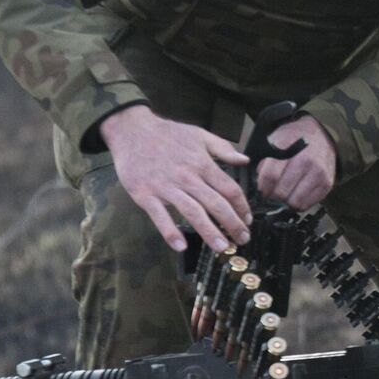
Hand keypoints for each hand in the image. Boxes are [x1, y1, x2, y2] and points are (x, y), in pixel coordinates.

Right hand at [99, 105, 251, 252]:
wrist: (131, 130)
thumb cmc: (167, 133)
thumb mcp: (199, 134)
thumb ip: (223, 148)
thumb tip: (245, 160)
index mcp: (202, 164)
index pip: (229, 189)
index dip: (242, 206)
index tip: (247, 219)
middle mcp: (188, 177)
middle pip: (216, 204)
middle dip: (232, 224)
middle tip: (242, 240)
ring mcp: (166, 187)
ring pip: (193, 213)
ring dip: (209, 232)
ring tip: (222, 247)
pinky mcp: (145, 195)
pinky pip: (160, 216)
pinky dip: (170, 232)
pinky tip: (180, 246)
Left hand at [254, 114, 337, 210]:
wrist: (320, 134)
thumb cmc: (294, 139)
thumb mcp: (274, 141)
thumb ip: (263, 162)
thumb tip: (258, 187)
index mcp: (288, 149)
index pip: (270, 177)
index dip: (262, 189)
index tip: (261, 192)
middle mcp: (305, 161)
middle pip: (282, 192)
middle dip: (273, 197)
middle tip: (271, 195)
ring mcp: (318, 174)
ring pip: (295, 202)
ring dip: (286, 202)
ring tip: (284, 195)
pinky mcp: (326, 184)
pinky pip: (307, 205)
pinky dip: (299, 203)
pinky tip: (296, 194)